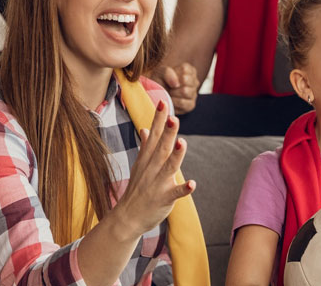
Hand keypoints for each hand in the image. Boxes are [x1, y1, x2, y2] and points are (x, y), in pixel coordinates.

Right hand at [112, 100, 194, 237]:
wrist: (127, 218)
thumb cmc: (136, 189)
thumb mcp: (139, 165)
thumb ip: (145, 147)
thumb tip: (146, 129)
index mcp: (148, 159)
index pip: (154, 135)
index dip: (158, 119)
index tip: (162, 102)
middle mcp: (152, 168)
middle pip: (161, 147)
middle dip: (167, 132)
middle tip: (173, 117)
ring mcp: (158, 183)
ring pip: (169, 167)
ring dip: (176, 155)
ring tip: (182, 142)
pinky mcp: (164, 198)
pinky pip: (175, 193)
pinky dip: (184, 189)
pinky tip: (193, 184)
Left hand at [159, 63, 198, 114]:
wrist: (155, 94)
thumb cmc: (159, 81)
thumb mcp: (160, 72)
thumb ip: (168, 73)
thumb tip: (176, 84)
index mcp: (190, 70)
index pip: (185, 70)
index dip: (174, 75)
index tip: (169, 78)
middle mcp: (194, 81)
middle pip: (186, 80)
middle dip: (174, 84)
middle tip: (169, 87)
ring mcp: (194, 94)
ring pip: (185, 91)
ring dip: (173, 93)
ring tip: (169, 93)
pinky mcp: (191, 105)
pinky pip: (183, 103)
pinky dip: (174, 102)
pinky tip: (171, 100)